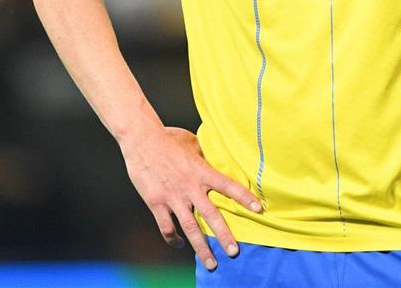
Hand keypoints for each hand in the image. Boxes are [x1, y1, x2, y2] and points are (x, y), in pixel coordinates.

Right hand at [122, 126, 261, 269]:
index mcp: (201, 171)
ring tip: (211, 263)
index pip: (228, 186)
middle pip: (211, 215)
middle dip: (224, 236)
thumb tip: (216, 157)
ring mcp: (173, 196)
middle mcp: (190, 186)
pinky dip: (174, 239)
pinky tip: (180, 244)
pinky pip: (167, 227)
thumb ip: (205, 155)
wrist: (141, 140)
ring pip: (190, 228)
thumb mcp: (192, 143)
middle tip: (235, 252)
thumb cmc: (168, 138)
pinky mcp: (156, 202)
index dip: (245, 198)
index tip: (259, 210)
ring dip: (201, 248)